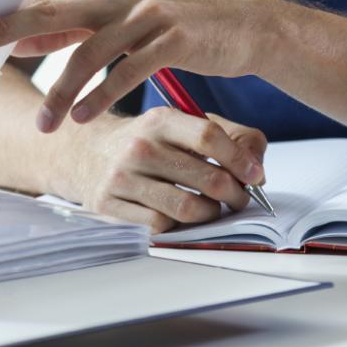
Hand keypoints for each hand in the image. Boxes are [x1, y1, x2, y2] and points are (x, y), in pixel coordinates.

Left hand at [0, 0, 293, 132]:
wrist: (246, 24)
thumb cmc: (181, 24)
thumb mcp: (126, 14)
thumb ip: (78, 22)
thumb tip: (25, 35)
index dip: (2, 15)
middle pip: (50, 11)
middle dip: (6, 32)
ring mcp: (147, 14)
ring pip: (88, 52)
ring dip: (61, 91)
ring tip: (45, 124)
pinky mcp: (172, 39)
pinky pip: (127, 71)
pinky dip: (102, 96)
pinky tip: (85, 117)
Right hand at [57, 108, 268, 232]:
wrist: (90, 155)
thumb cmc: (152, 143)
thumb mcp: (186, 126)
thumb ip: (233, 137)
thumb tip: (257, 170)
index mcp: (161, 120)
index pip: (209, 137)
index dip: (240, 160)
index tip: (256, 175)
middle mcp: (139, 147)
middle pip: (207, 178)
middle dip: (235, 194)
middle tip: (240, 198)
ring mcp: (122, 178)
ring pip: (187, 208)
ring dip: (211, 214)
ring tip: (214, 209)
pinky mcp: (110, 206)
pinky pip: (161, 226)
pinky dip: (180, 226)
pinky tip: (181, 216)